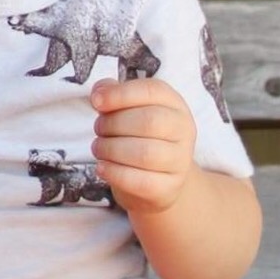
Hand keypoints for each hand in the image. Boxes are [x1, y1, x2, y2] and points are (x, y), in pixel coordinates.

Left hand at [90, 77, 195, 215]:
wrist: (157, 180)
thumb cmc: (138, 137)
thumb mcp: (128, 111)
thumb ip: (114, 95)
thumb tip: (100, 92)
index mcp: (174, 104)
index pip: (151, 91)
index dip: (120, 94)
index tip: (95, 101)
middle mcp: (183, 130)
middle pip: (149, 122)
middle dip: (113, 124)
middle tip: (98, 129)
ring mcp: (180, 161)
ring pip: (145, 154)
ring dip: (111, 149)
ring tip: (99, 148)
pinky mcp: (170, 187)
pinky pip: (141, 181)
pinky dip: (115, 173)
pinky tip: (102, 167)